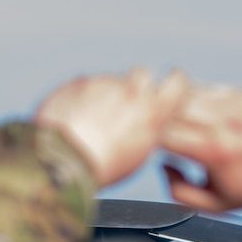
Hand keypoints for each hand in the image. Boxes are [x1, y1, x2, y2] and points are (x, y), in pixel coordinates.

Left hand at [34, 67, 191, 187]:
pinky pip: (85, 85)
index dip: (174, 81)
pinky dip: (82, 97)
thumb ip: (147, 128)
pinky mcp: (79, 82)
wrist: (64, 161)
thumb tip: (148, 119)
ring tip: (92, 121)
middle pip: (142, 75)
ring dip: (105, 95)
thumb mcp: (139, 153)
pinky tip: (74, 118)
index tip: (170, 82)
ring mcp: (103, 83)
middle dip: (136, 86)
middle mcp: (131, 92)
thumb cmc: (104, 166)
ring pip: (110, 82)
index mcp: (152, 112)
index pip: (177, 82)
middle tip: (123, 107)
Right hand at [159, 83, 241, 210]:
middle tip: (158, 132)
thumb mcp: (214, 206)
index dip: (150, 141)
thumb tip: (163, 163)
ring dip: (175, 108)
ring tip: (177, 123)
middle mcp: (224, 123)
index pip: (163, 134)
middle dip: (160, 121)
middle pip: (171, 109)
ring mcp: (236, 104)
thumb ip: (179, 191)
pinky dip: (196, 100)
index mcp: (214, 151)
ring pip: (187, 94)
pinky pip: (208, 89)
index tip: (153, 148)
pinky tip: (199, 115)